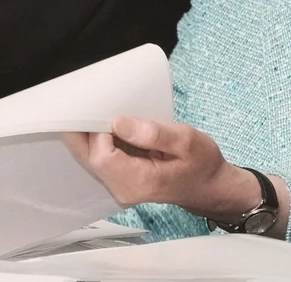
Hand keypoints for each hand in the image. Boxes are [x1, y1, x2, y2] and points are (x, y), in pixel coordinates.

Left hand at [65, 116, 266, 223]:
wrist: (210, 186)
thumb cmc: (202, 163)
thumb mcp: (187, 141)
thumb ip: (153, 133)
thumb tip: (118, 122)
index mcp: (139, 181)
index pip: (102, 157)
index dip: (98, 133)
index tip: (108, 110)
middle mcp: (124, 189)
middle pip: (88, 159)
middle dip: (81, 131)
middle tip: (81, 102)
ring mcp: (121, 187)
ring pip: (90, 159)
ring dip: (88, 134)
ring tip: (92, 109)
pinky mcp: (121, 180)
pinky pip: (101, 160)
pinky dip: (97, 140)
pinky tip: (103, 123)